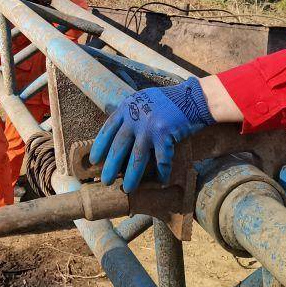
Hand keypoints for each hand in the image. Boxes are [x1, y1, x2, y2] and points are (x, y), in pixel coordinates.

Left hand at [90, 77, 214, 192]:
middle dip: (111, 166)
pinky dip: (162, 171)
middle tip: (105, 181)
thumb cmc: (166, 101)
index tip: (94, 161)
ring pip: (137, 157)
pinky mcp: (164, 134)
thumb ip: (130, 114)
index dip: (100, 147)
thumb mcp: (141, 100)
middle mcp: (134, 117)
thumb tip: (118, 133)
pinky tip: (161, 180)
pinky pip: (162, 159)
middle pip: (118, 146)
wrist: (191, 98)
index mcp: (126, 108)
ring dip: (132, 175)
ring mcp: (149, 126)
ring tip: (127, 188)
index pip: (107, 130)